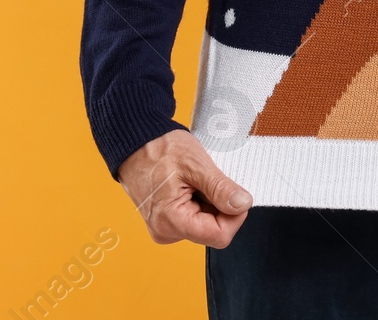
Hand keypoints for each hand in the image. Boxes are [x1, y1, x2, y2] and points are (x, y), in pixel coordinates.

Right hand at [118, 129, 251, 248]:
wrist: (135, 142)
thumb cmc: (159, 149)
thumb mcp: (195, 164)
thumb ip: (220, 188)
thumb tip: (243, 204)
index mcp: (172, 222)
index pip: (219, 236)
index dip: (234, 215)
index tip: (234, 191)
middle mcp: (166, 232)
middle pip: (213, 231)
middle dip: (219, 205)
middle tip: (208, 179)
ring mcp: (165, 228)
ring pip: (205, 225)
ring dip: (209, 202)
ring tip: (195, 179)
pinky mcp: (166, 222)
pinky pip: (194, 218)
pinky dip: (200, 201)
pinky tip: (190, 184)